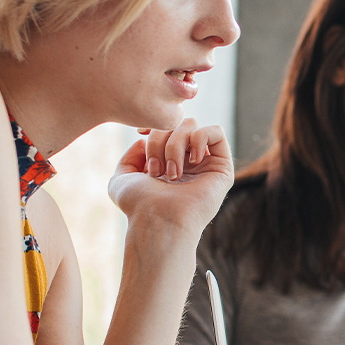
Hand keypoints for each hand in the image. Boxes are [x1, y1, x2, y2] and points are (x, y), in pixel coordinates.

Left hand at [108, 122, 232, 233]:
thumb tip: (146, 139)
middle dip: (159, 141)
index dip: (154, 125)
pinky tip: (192, 160)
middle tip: (155, 170)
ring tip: (171, 173)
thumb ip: (130, 156)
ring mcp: (205, 164)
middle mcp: (187, 162)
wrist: (157, 220)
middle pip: (176, 123)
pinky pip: (216, 132)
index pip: (166, 128)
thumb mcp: (121, 178)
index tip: (141, 134)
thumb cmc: (138, 205)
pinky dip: (199, 138)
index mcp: (167, 162)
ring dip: (175, 144)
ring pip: (192, 125)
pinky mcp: (222, 167)